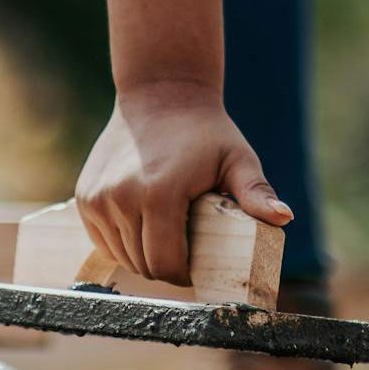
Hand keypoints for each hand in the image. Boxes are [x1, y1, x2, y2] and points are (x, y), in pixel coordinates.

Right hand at [75, 85, 291, 284]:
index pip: (166, 264)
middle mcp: (121, 199)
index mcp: (159, 195)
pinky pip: (104, 241)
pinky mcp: (85, 198)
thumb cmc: (205, 132)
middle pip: (143, 264)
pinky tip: (141, 227)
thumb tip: (283, 217)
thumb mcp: (237, 160)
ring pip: (122, 256)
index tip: (198, 266)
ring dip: (143, 256)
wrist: (159, 95)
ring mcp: (98, 199)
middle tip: (185, 252)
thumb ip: (256, 192)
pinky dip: (121, 243)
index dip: (185, 274)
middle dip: (166, 267)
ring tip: (165, 237)